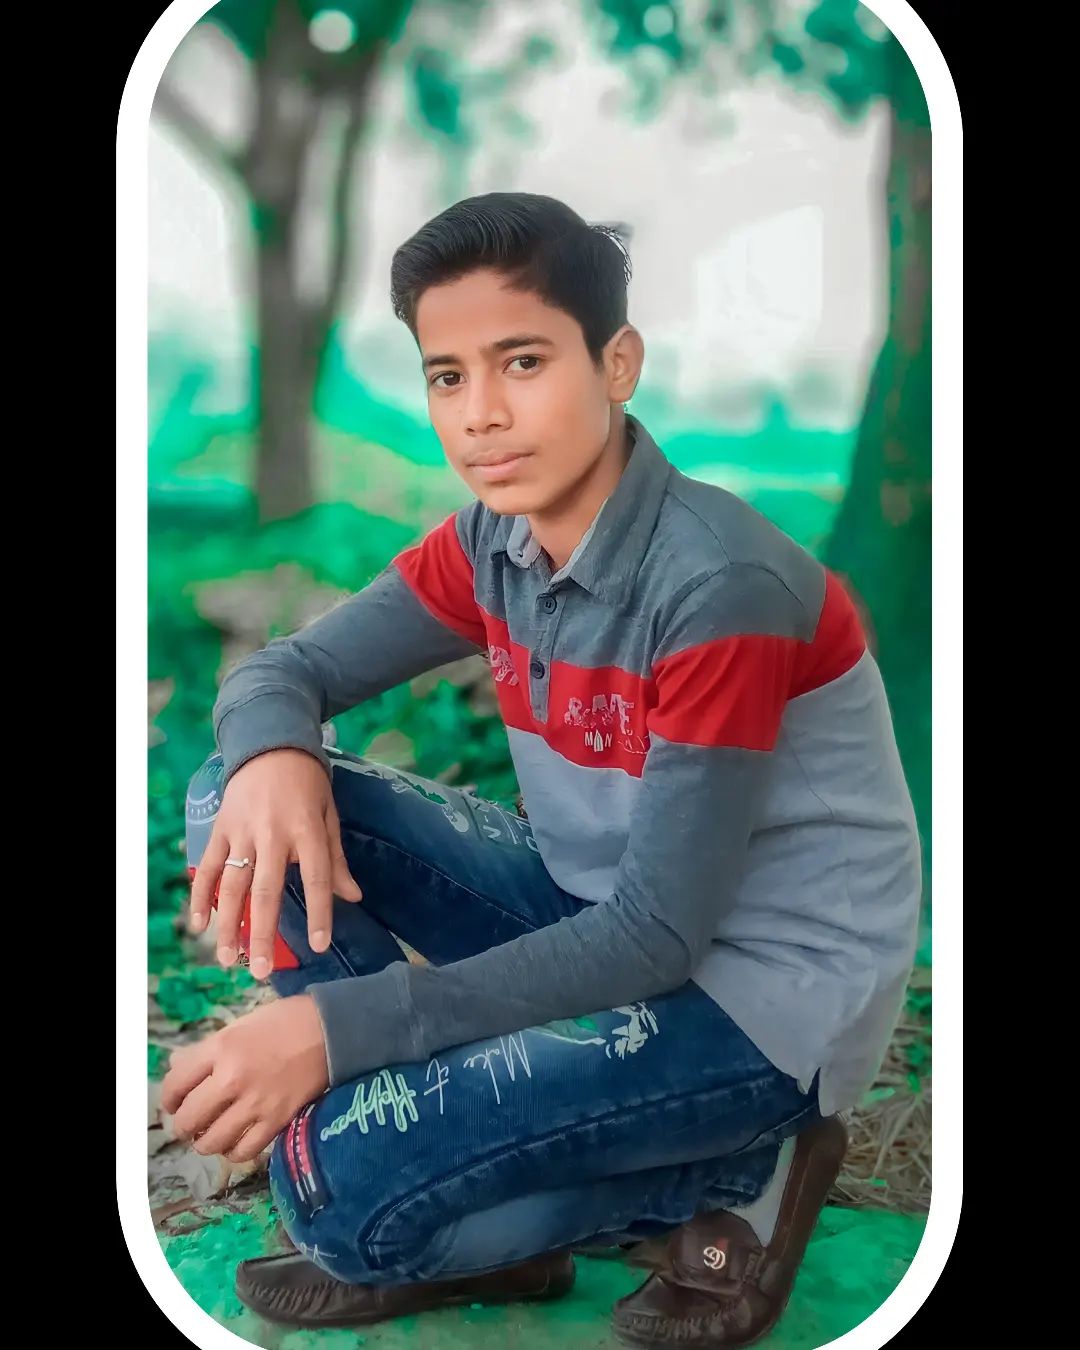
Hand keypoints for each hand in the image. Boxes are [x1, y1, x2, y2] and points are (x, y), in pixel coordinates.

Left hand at [161, 995, 329, 1163]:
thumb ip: (206, 1049)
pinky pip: (243, 1151)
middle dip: (183, 1125)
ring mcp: (255, 1103)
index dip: (168, 1098)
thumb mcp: (239, 1026)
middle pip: (188, 1119)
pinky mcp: (277, 1120)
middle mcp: (232, 1078)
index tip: (174, 1102)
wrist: (330, 1030)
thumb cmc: (283, 1021)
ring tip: (211, 1134)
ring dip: (205, 1142)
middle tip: (191, 1122)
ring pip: (211, 1142)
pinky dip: (233, 1151)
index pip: (175, 1084)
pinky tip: (235, 1142)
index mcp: (221, 1048)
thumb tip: (175, 1066)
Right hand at [189, 748, 362, 978]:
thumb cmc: (307, 784)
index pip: (316, 877)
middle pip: (267, 890)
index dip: (318, 912)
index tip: (318, 945)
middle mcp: (273, 833)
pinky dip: (200, 896)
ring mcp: (242, 832)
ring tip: (228, 958)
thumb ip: (336, 859)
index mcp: (307, 829)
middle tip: (259, 970)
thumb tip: (354, 897)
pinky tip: (198, 924)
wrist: (270, 745)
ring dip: (227, 924)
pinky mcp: (219, 829)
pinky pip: (206, 867)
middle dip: (262, 933)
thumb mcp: (330, 815)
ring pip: (231, 884)